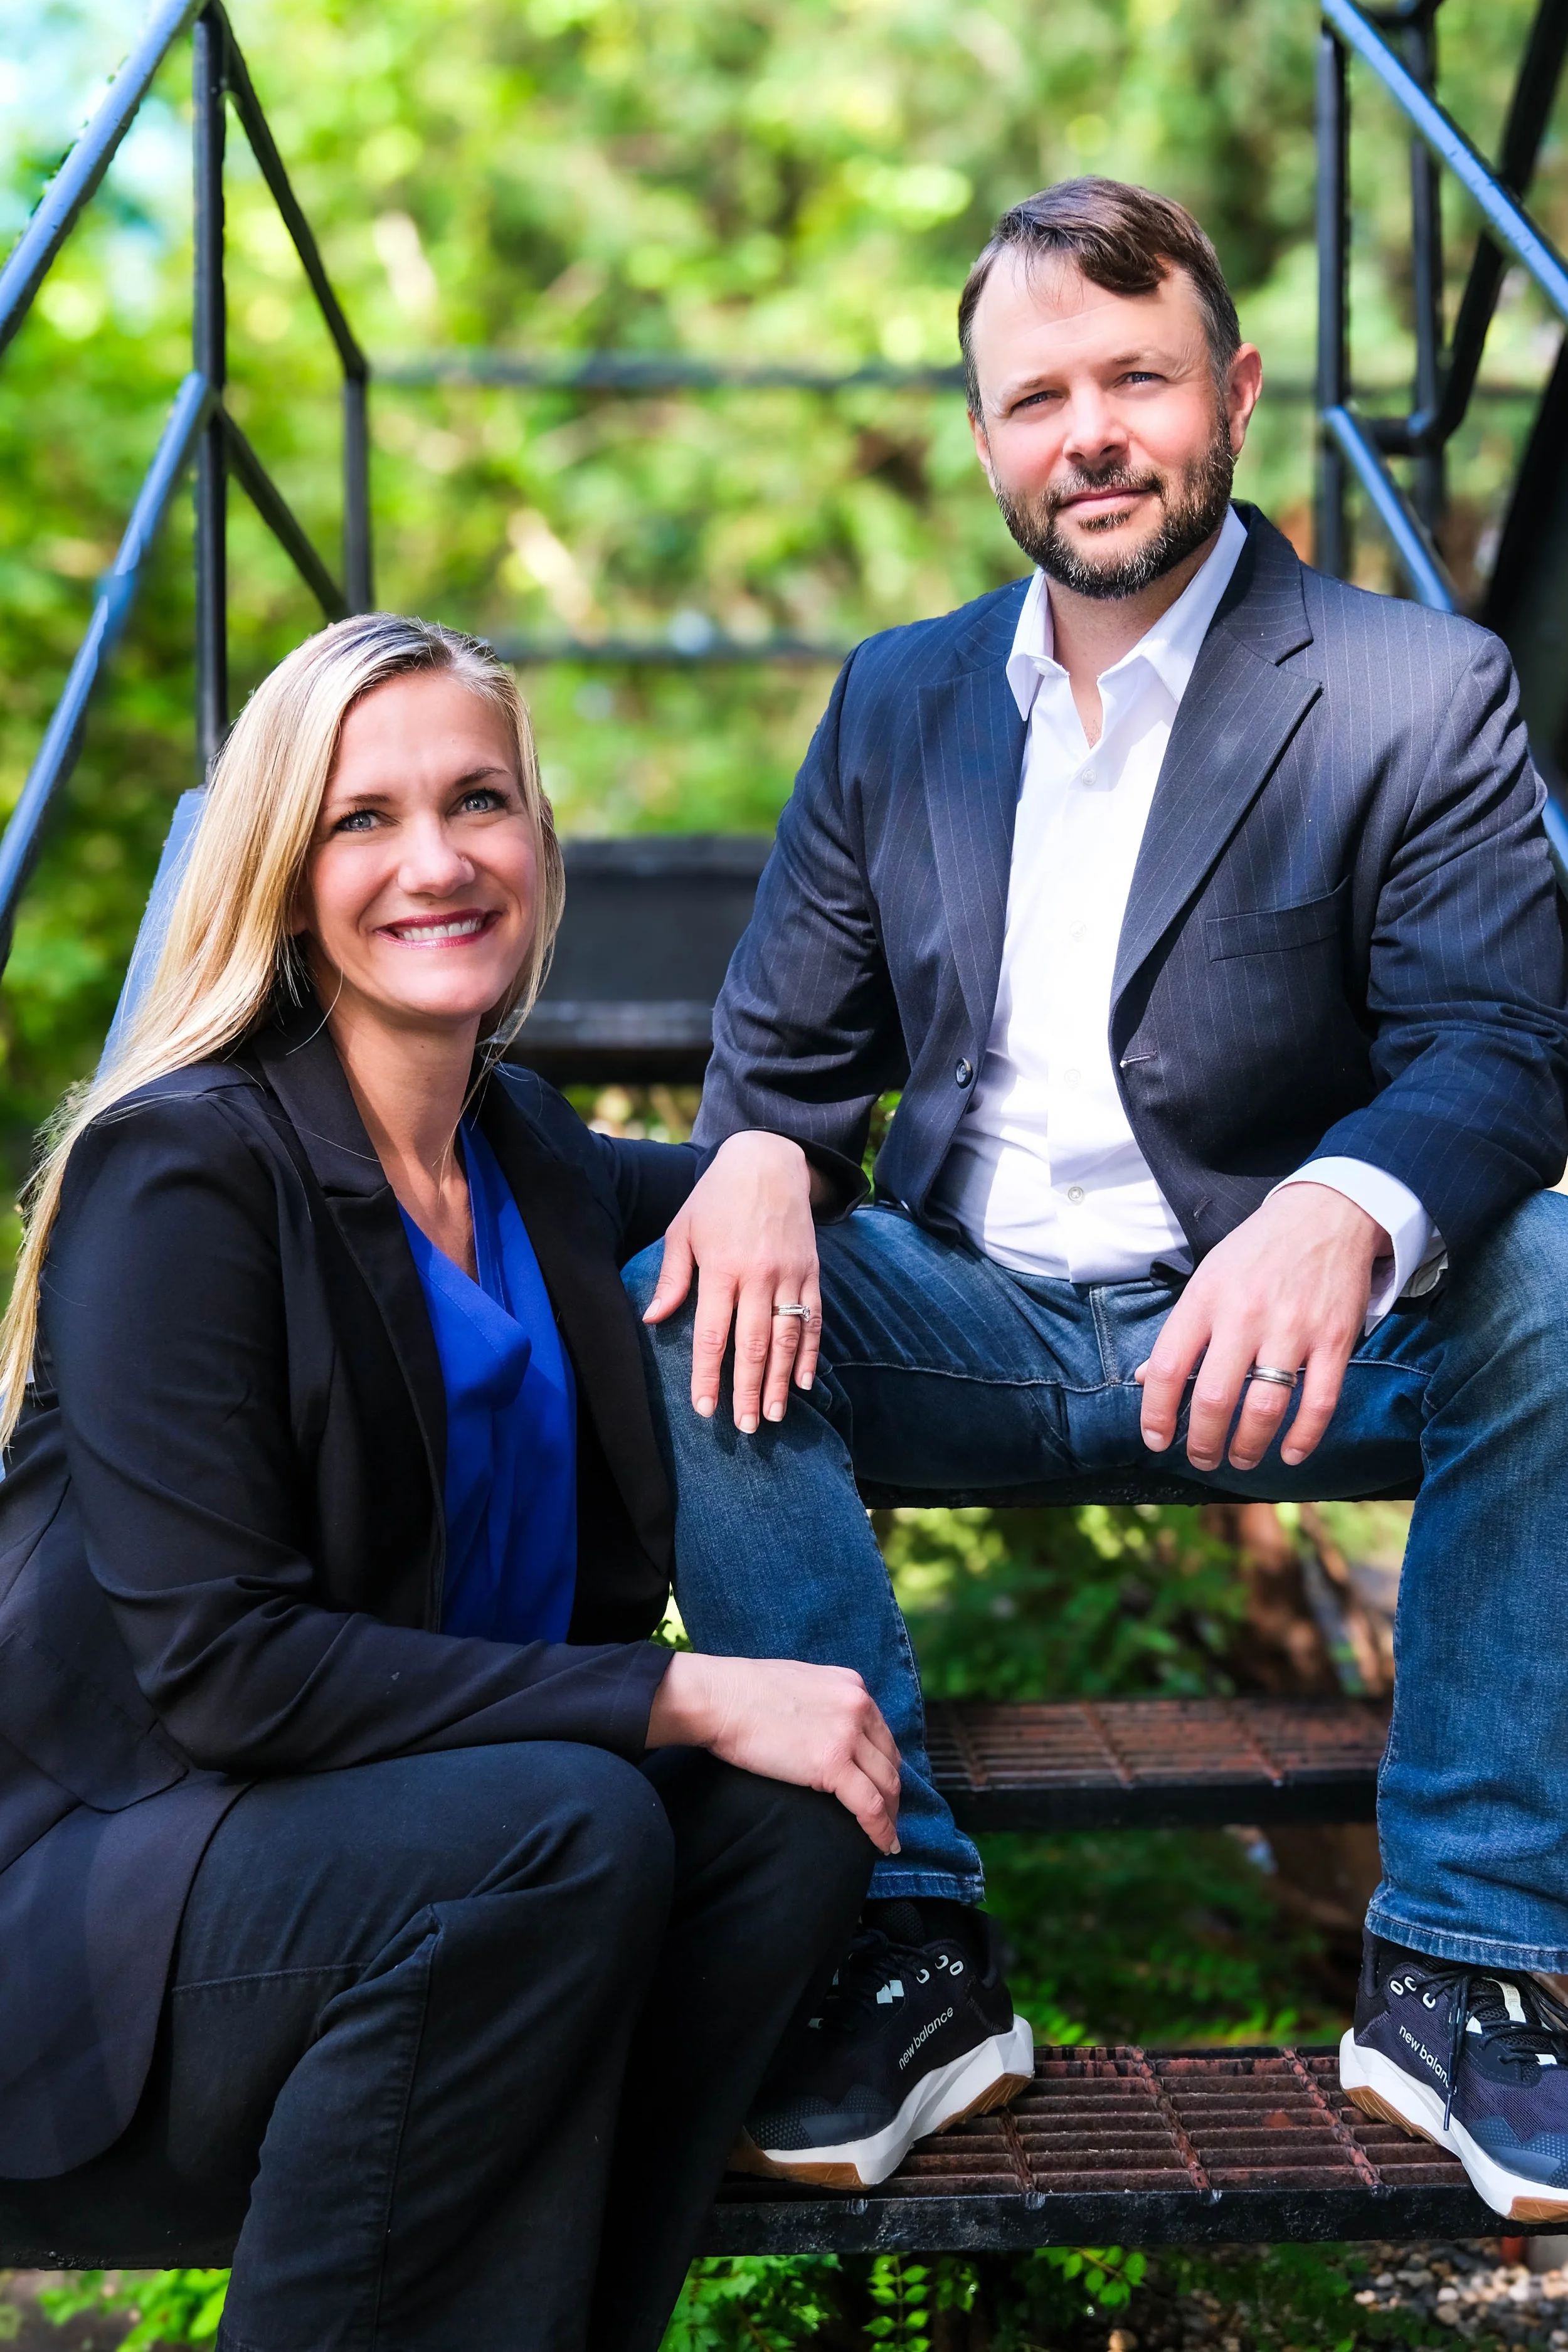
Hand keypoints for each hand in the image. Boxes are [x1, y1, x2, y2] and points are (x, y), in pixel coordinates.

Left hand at [641, 1130, 822, 1430]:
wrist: (769, 1159)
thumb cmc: (716, 1197)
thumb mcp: (682, 1229)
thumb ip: (671, 1277)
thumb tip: (652, 1319)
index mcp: (720, 1267)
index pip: (712, 1333)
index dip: (708, 1375)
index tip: (705, 1409)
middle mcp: (758, 1275)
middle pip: (753, 1344)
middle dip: (747, 1390)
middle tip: (744, 1427)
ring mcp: (790, 1274)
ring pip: (786, 1337)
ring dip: (779, 1380)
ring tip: (773, 1415)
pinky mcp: (812, 1271)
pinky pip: (814, 1318)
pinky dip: (810, 1352)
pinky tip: (803, 1382)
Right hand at [646, 1652, 901, 1852]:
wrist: (720, 1698)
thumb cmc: (743, 1691)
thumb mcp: (800, 1684)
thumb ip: (823, 1704)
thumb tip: (824, 1730)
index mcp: (851, 1686)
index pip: (880, 1734)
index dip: (885, 1765)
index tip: (882, 1785)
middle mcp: (857, 1707)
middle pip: (889, 1760)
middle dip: (892, 1792)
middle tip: (889, 1817)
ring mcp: (847, 1735)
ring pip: (886, 1784)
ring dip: (891, 1814)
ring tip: (887, 1836)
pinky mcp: (832, 1764)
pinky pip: (869, 1805)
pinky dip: (881, 1829)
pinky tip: (883, 1845)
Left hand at [1136, 1183, 1388, 1472]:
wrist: (1327, 1214)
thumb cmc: (1257, 1251)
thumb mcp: (1207, 1277)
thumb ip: (1180, 1330)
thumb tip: (1143, 1378)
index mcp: (1206, 1300)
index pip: (1168, 1367)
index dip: (1156, 1412)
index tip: (1156, 1440)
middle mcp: (1246, 1316)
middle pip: (1215, 1397)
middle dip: (1203, 1442)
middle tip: (1203, 1459)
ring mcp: (1293, 1329)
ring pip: (1265, 1407)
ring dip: (1249, 1446)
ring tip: (1240, 1460)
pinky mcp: (1335, 1340)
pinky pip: (1319, 1403)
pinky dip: (1304, 1437)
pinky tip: (1290, 1454)